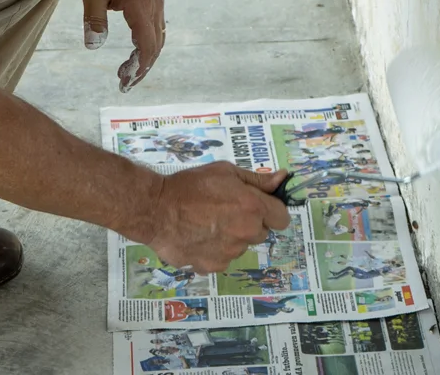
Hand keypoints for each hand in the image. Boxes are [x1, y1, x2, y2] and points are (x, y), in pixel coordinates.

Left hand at [77, 0, 164, 90]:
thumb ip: (94, 19)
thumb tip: (94, 46)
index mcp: (139, 3)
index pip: (146, 45)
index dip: (139, 68)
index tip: (125, 82)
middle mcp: (153, 1)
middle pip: (156, 44)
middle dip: (143, 66)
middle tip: (124, 80)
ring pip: (158, 33)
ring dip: (146, 53)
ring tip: (127, 67)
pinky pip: (157, 22)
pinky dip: (149, 38)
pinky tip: (135, 44)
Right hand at [143, 164, 291, 271]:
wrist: (156, 209)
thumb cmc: (191, 185)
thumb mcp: (225, 172)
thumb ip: (257, 180)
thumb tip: (283, 179)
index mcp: (253, 208)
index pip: (282, 218)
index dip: (271, 211)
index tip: (258, 206)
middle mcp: (246, 233)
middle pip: (260, 233)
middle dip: (249, 223)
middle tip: (225, 211)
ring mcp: (230, 254)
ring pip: (240, 247)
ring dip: (231, 238)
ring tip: (206, 223)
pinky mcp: (212, 267)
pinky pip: (221, 259)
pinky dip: (213, 251)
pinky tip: (197, 237)